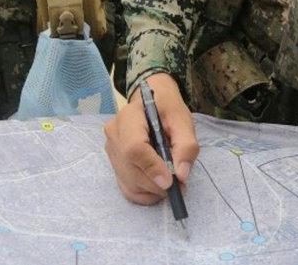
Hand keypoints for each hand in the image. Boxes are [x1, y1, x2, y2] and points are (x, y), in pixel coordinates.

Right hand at [104, 73, 198, 204]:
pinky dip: (145, 194)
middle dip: (156, 183)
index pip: (134, 148)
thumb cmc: (167, 110)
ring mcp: (111, 150)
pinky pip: (127, 188)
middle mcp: (114, 134)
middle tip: (180, 184)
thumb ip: (186, 146)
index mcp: (129, 117)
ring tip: (172, 181)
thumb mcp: (183, 121)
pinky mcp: (114, 164)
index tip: (171, 181)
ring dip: (153, 190)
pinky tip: (158, 186)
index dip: (152, 167)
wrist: (152, 104)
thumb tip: (181, 175)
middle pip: (130, 169)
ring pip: (129, 182)